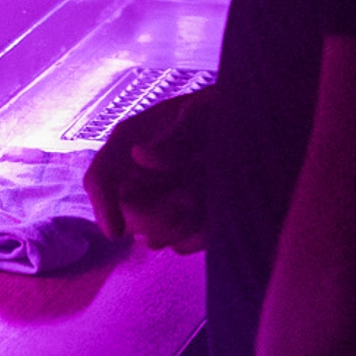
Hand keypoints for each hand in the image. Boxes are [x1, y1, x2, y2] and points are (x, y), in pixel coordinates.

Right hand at [86, 86, 211, 249]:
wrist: (254, 126)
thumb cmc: (222, 110)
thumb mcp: (201, 115)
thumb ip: (176, 138)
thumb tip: (140, 157)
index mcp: (130, 142)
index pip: (101, 178)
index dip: (103, 206)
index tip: (116, 232)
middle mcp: (138, 174)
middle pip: (128, 214)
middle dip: (156, 217)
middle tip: (188, 199)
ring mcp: (160, 199)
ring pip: (153, 235)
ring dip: (181, 226)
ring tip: (207, 200)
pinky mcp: (183, 220)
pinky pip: (181, 244)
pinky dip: (198, 237)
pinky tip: (216, 216)